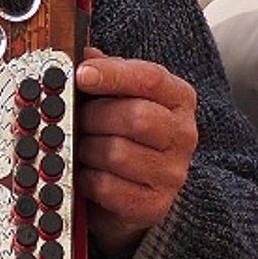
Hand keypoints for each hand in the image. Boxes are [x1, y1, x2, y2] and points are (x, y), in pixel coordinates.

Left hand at [73, 49, 197, 258]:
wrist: (134, 192)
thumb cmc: (123, 135)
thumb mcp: (116, 97)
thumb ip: (103, 72)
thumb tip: (81, 52)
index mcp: (178, 99)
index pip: (151, 78)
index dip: (113, 74)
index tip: (80, 74)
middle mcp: (183, 135)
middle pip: (136, 117)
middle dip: (94, 117)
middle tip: (74, 119)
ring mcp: (172, 174)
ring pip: (118, 153)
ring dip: (87, 149)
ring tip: (80, 147)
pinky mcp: (154, 206)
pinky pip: (109, 187)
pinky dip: (87, 179)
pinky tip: (86, 174)